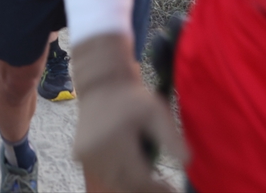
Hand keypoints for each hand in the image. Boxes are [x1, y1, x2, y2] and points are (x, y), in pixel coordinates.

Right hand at [71, 35, 187, 191]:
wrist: (100, 84)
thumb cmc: (130, 98)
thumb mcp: (156, 112)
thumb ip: (171, 136)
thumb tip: (186, 162)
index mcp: (115, 140)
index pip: (139, 178)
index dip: (157, 188)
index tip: (172, 189)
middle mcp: (97, 151)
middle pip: (125, 184)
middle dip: (145, 188)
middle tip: (162, 186)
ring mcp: (85, 155)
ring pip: (113, 182)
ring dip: (130, 185)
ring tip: (147, 178)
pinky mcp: (79, 155)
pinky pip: (102, 175)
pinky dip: (116, 178)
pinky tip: (128, 170)